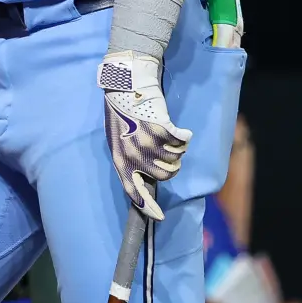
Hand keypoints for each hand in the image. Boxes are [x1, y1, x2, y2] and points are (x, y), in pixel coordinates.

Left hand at [98, 51, 190, 220]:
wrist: (126, 85)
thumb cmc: (121, 112)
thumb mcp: (118, 140)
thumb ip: (130, 160)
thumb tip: (144, 178)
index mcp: (120, 160)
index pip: (133, 192)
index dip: (147, 208)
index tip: (159, 217)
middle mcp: (135, 156)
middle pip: (164, 176)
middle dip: (170, 166)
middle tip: (167, 153)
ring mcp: (148, 144)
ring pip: (175, 160)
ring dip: (176, 150)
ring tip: (167, 137)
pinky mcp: (162, 130)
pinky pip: (182, 143)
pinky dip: (183, 137)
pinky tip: (179, 130)